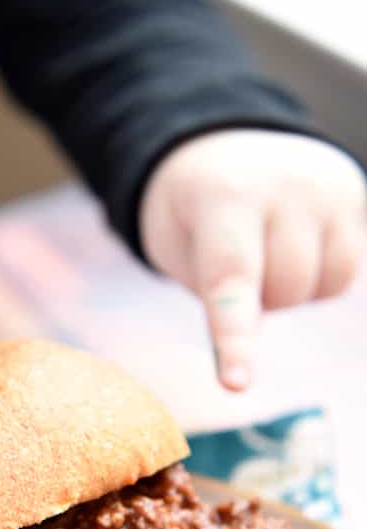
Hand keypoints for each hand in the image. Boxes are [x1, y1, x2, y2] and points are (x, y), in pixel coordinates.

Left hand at [140, 130, 366, 389]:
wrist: (218, 143)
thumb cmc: (190, 212)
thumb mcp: (178, 245)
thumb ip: (215, 293)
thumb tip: (249, 355)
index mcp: (222, 196)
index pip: (231, 282)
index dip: (234, 341)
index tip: (236, 385)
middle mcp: (283, 185)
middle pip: (286, 291)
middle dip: (261, 297)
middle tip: (235, 263)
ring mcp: (326, 186)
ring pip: (323, 285)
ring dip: (294, 288)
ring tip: (266, 249)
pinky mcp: (355, 191)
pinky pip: (347, 271)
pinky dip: (321, 275)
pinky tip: (297, 246)